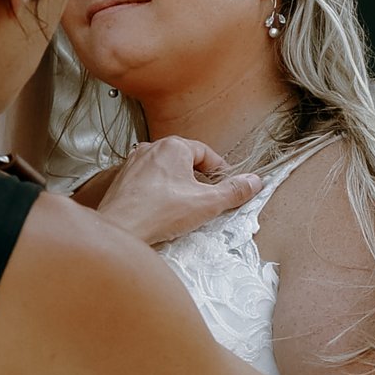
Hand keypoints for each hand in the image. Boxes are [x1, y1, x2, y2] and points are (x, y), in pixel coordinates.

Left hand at [81, 137, 265, 251]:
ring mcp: (134, 163)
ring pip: (164, 171)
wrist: (120, 228)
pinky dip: (158, 193)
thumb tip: (254, 182)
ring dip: (177, 185)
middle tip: (206, 198)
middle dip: (197, 178)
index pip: (205, 153)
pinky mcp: (122, 181)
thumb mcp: (207, 203)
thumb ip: (233, 192)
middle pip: (184, 160)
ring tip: (183, 206)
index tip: (224, 185)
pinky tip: (161, 210)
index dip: (218, 170)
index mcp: (174, 146)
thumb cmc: (160, 213)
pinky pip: (147, 182)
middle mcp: (152, 149)